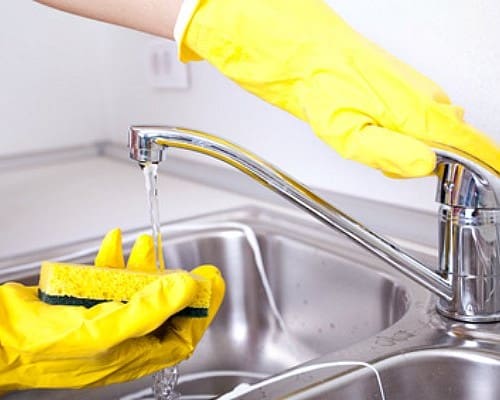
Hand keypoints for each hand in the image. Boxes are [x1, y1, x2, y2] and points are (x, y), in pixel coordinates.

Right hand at [0, 230, 224, 390]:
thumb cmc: (44, 345)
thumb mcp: (108, 327)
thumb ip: (153, 307)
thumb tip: (190, 289)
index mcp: (135, 353)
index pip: (184, 335)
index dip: (204, 309)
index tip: (214, 284)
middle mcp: (124, 339)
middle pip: (164, 310)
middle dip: (177, 282)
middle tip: (191, 264)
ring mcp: (106, 320)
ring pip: (137, 291)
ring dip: (145, 265)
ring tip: (146, 244)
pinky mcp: (87, 303)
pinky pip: (109, 280)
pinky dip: (114, 260)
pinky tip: (113, 242)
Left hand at [177, 0, 499, 176]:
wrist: (285, 40)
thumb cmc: (308, 76)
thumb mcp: (342, 130)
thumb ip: (386, 151)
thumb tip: (423, 165)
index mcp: (407, 107)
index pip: (462, 138)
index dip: (481, 158)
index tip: (492, 170)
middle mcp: (412, 92)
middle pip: (449, 135)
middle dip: (438, 159)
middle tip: (399, 167)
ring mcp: (400, 82)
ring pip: (428, 123)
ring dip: (414, 145)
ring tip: (373, 146)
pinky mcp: (385, 78)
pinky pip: (410, 108)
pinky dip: (399, 128)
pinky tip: (372, 129)